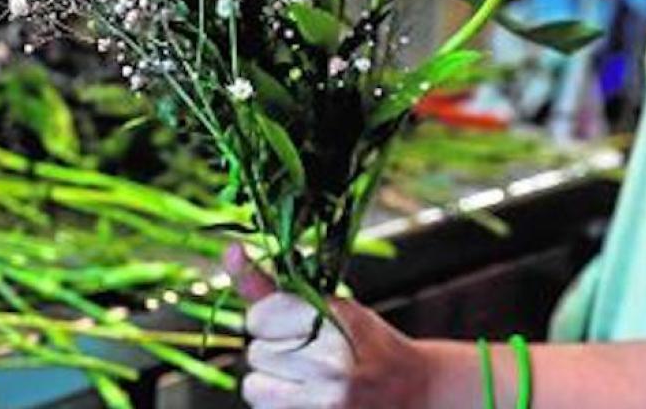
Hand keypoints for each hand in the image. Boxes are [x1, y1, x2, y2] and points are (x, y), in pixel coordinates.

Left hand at [227, 245, 433, 408]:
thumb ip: (273, 287)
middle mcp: (330, 362)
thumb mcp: (330, 307)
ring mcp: (326, 401)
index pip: (259, 317)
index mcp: (335, 320)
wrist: (415, 392)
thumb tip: (230, 252)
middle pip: (255, 353)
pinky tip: (310, 401)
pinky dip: (281, 407)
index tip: (296, 326)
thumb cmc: (368, 345)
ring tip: (309, 381)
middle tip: (312, 356)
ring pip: (254, 387)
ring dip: (273, 385)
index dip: (271, 321)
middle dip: (276, 354)